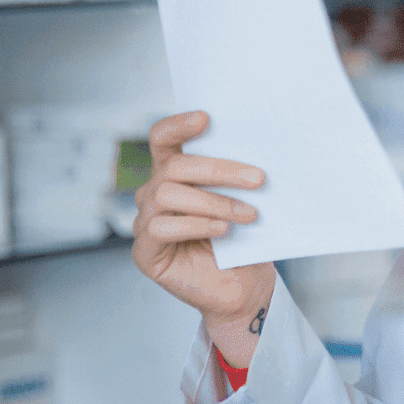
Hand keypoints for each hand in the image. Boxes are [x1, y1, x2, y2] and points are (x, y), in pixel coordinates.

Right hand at [132, 111, 274, 364]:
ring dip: (215, 201)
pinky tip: (224, 230)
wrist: (244, 286)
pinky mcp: (144, 252)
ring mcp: (145, 222)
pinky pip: (161, 226)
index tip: (207, 118)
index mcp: (175, 174)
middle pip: (175, 166)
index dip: (178, 124)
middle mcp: (154, 193)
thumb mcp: (243, 200)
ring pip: (168, 193)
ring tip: (249, 214)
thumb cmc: (245, 239)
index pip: (163, 138)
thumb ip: (236, 176)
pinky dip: (197, 224)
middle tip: (259, 178)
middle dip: (220, 169)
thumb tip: (255, 151)